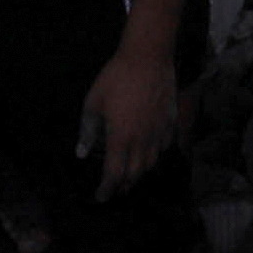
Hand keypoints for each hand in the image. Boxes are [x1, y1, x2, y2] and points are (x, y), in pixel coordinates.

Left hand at [79, 43, 188, 198]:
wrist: (148, 56)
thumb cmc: (116, 78)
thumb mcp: (93, 102)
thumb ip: (88, 131)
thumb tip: (81, 153)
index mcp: (121, 137)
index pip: (114, 174)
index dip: (106, 189)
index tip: (100, 196)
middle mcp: (143, 139)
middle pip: (135, 173)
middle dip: (124, 185)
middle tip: (115, 188)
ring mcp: (159, 130)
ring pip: (152, 162)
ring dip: (139, 172)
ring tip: (131, 174)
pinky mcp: (171, 120)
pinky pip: (165, 145)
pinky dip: (156, 154)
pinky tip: (150, 151)